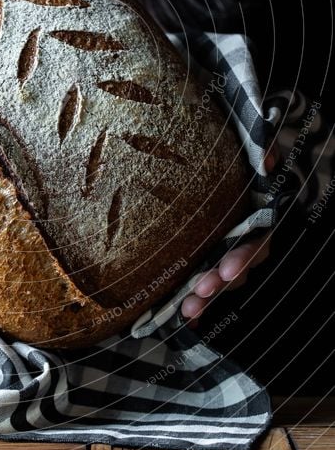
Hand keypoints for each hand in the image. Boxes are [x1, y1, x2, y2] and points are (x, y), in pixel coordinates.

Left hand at [180, 143, 277, 326]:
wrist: (205, 136)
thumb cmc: (228, 139)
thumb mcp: (246, 135)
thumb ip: (261, 148)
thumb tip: (267, 161)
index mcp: (256, 208)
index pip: (258, 238)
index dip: (245, 256)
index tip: (228, 269)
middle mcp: (244, 230)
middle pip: (239, 264)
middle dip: (221, 281)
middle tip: (202, 290)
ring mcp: (223, 242)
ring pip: (222, 276)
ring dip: (207, 295)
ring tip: (189, 307)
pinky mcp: (202, 248)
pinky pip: (202, 277)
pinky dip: (196, 298)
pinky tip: (183, 314)